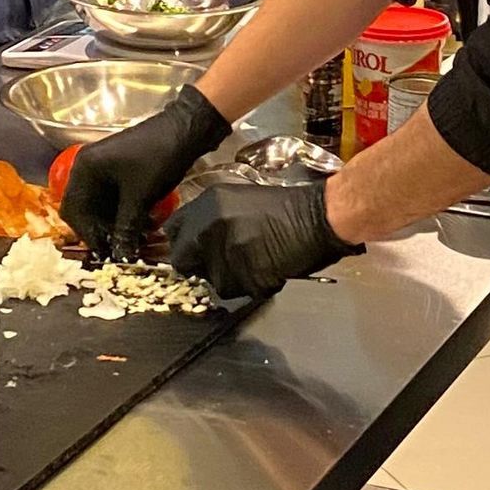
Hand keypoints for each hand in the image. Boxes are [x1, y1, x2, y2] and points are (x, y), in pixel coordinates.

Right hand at [63, 84, 230, 257]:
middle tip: (120, 248)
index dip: (87, 234)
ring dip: (115, 224)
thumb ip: (125, 228)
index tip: (105, 253)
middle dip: (102, 230)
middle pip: (85, 209)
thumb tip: (120, 256)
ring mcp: (104, 168)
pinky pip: (114, 199)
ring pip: (101, 206)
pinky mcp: (120, 171)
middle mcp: (88, 168)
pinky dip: (124, 213)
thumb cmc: (157, 158)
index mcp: (85, 169)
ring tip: (133, 240)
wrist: (186, 130)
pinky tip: (139, 225)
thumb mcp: (139, 197)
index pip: (73, 210)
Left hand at [167, 180, 357, 303]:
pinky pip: (236, 291)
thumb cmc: (283, 206)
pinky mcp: (245, 277)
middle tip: (222, 261)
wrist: (316, 218)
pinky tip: (264, 269)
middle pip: (184, 261)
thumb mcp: (237, 198)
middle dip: (199, 265)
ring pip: (211, 281)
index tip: (192, 250)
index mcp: (207, 206)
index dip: (182, 243)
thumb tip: (193, 240)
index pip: (173, 231)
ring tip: (252, 261)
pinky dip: (247, 285)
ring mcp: (227, 255)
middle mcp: (210, 229)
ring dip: (227, 278)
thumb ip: (210, 217)